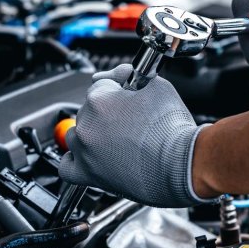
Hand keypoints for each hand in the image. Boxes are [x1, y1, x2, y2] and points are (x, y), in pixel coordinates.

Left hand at [59, 64, 215, 207]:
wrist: (182, 165)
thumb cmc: (172, 129)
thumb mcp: (157, 86)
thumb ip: (130, 74)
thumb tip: (120, 73)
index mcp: (99, 99)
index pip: (100, 84)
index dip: (117, 89)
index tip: (127, 96)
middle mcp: (86, 124)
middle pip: (88, 110)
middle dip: (106, 113)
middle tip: (129, 122)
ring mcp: (84, 150)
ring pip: (76, 135)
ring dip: (91, 134)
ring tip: (116, 140)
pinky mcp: (88, 174)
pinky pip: (66, 167)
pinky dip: (74, 160)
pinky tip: (88, 157)